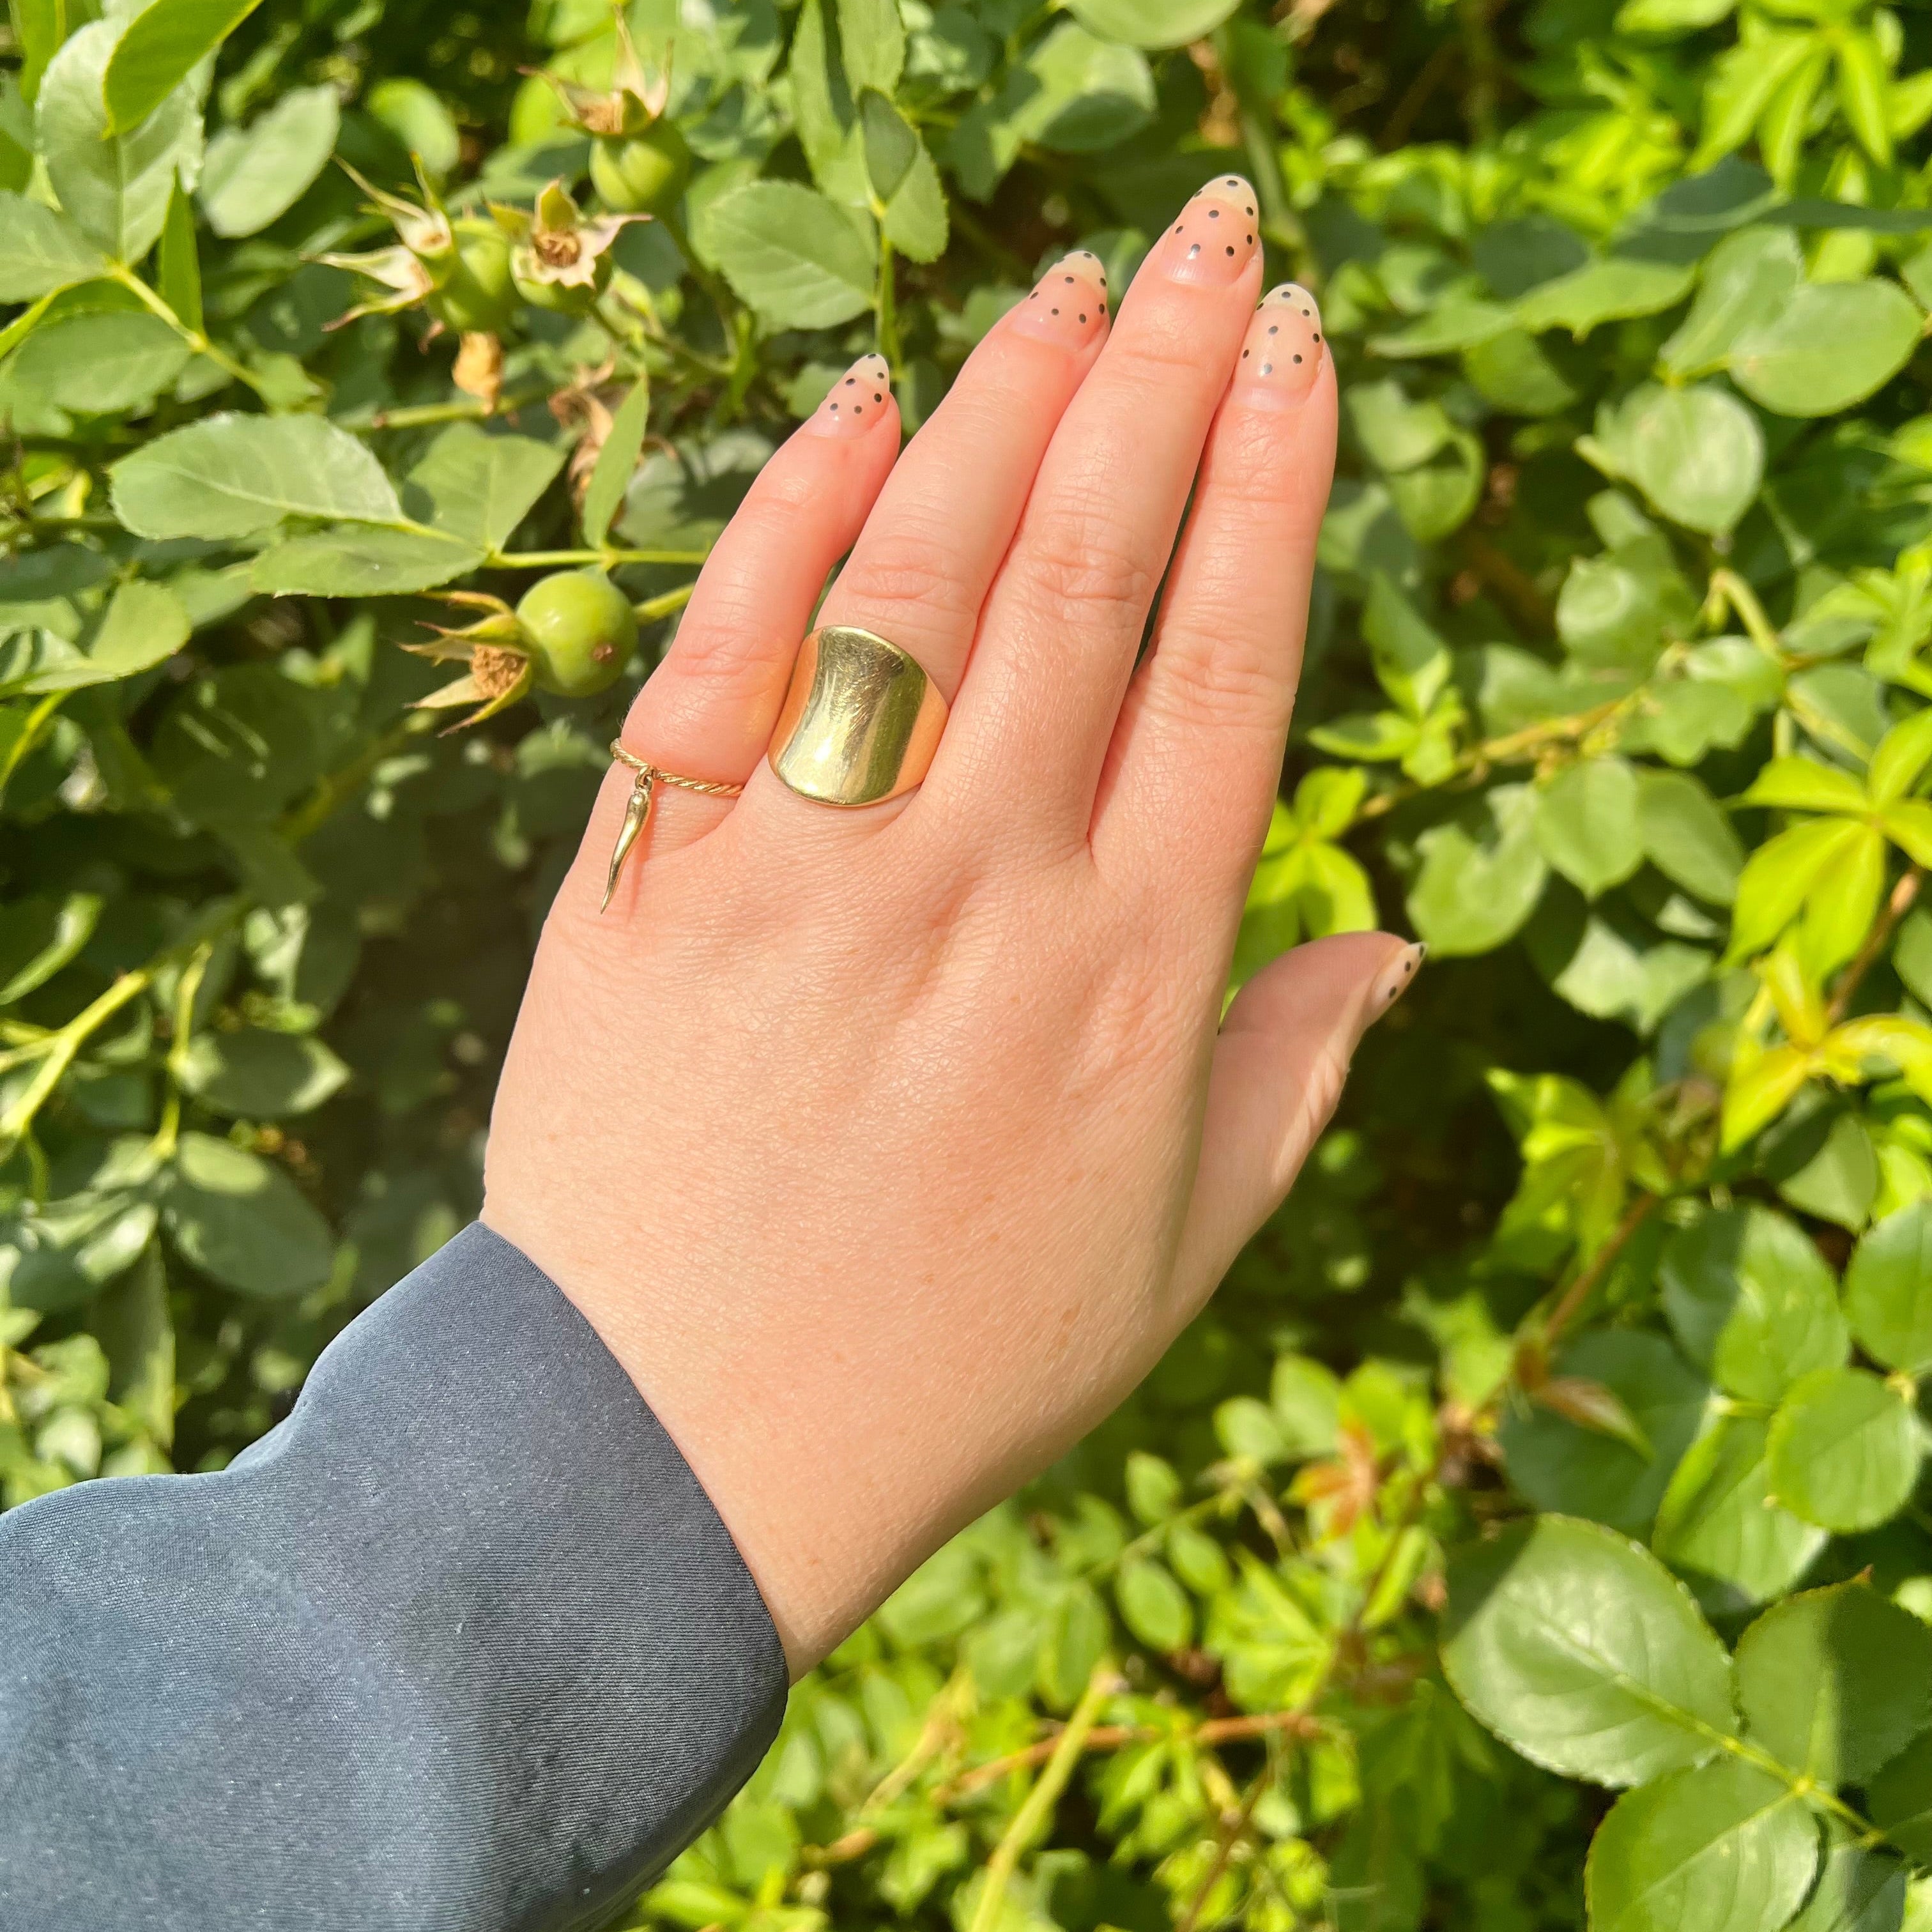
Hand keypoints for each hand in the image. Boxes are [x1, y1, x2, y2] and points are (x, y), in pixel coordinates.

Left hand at [481, 174, 1417, 1673]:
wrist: (671, 1450)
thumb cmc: (944, 1365)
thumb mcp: (1167, 1255)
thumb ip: (1285, 1082)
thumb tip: (1394, 943)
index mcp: (1133, 978)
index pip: (1227, 673)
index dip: (1271, 492)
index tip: (1299, 355)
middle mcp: (983, 894)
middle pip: (1094, 580)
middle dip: (1164, 384)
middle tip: (1210, 240)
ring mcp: (807, 876)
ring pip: (925, 583)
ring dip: (1003, 413)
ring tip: (1064, 293)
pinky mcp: (650, 879)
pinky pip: (727, 656)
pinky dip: (790, 518)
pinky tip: (857, 407)